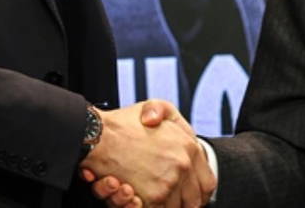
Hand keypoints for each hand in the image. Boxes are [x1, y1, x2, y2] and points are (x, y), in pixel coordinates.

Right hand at [79, 100, 214, 206]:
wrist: (98, 135)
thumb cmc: (123, 122)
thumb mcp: (155, 106)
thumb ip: (168, 114)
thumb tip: (162, 123)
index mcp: (189, 147)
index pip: (207, 184)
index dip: (198, 193)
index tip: (189, 195)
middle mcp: (183, 166)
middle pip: (193, 201)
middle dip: (182, 203)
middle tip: (167, 198)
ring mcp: (169, 183)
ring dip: (164, 206)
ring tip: (146, 196)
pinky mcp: (152, 198)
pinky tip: (137, 198)